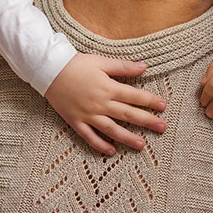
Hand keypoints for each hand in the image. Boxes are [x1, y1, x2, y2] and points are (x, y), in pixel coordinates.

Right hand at [45, 53, 166, 155]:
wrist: (49, 70)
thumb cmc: (76, 64)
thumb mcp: (101, 61)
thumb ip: (123, 67)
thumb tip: (144, 67)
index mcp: (108, 87)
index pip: (134, 96)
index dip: (150, 101)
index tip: (163, 106)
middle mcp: (100, 104)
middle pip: (128, 115)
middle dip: (147, 121)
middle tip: (162, 127)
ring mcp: (88, 115)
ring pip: (112, 129)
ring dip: (128, 138)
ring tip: (142, 145)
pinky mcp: (76, 122)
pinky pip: (89, 137)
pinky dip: (100, 145)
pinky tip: (111, 151)